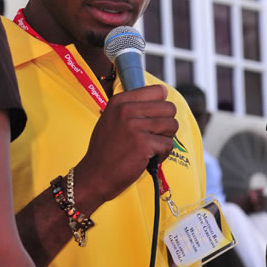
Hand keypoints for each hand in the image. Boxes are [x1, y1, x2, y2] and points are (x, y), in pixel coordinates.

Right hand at [75, 84, 178, 211]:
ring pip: (172, 125)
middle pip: (169, 108)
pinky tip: (148, 158)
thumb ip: (133, 107)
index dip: (161, 107)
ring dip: (165, 139)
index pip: (158, 91)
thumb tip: (162, 93)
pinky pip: (169, 144)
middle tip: (153, 137)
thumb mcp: (112, 119)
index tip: (153, 119)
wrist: (95, 176)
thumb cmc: (106, 150)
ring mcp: (135, 126)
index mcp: (120, 101)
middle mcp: (126, 110)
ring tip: (150, 148)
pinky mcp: (143, 144)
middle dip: (166, 124)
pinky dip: (163, 154)